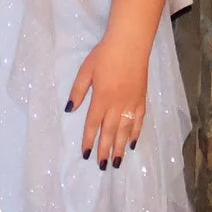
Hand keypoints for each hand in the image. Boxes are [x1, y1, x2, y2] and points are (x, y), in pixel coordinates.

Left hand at [67, 31, 150, 166]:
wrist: (130, 44)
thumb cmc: (104, 55)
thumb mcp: (85, 71)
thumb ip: (78, 91)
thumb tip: (69, 109)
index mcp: (101, 98)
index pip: (92, 125)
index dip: (89, 141)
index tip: (86, 155)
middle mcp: (117, 104)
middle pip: (110, 132)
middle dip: (106, 150)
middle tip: (103, 166)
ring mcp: (131, 103)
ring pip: (126, 130)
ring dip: (121, 147)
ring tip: (118, 162)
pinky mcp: (142, 99)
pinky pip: (139, 120)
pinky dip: (136, 133)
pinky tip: (133, 143)